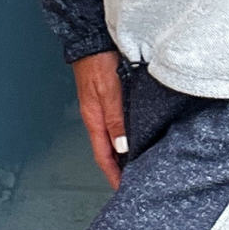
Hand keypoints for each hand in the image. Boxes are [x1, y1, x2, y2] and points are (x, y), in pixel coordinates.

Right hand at [73, 51, 126, 188]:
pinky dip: (123, 136)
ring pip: (111, 138)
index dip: (113, 175)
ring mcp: (101, 108)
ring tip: (136, 164)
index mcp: (94, 119)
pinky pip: (115, 125)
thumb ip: (115, 119)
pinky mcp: (107, 99)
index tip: (122, 189)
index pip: (103, 156)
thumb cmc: (97, 63)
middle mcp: (96, 117)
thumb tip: (122, 147)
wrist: (91, 40)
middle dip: (118, 168)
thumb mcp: (108, 93)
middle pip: (107, 151)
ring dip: (122, 153)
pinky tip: (134, 136)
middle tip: (133, 181)